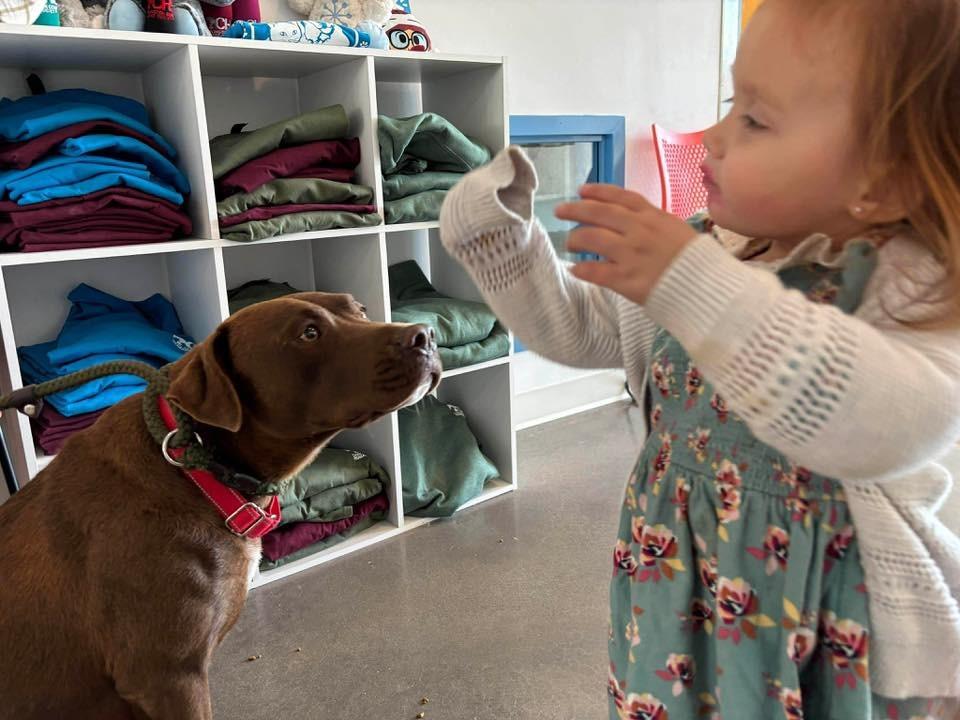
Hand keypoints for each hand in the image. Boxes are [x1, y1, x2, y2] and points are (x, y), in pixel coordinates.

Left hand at [556, 185, 697, 303]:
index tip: (581, 190)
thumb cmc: (694, 259)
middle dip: (575, 210)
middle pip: (599, 213)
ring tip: (569, 243)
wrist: (705, 286)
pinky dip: (582, 269)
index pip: (619, 197)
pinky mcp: (626, 279)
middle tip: (560, 211)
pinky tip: (575, 269)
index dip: (598, 191)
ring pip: (592, 239)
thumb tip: (629, 216)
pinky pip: (596, 272)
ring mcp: (631, 254)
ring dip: (575, 239)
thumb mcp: (675, 229)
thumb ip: (652, 221)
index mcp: (652, 216)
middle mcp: (638, 231)